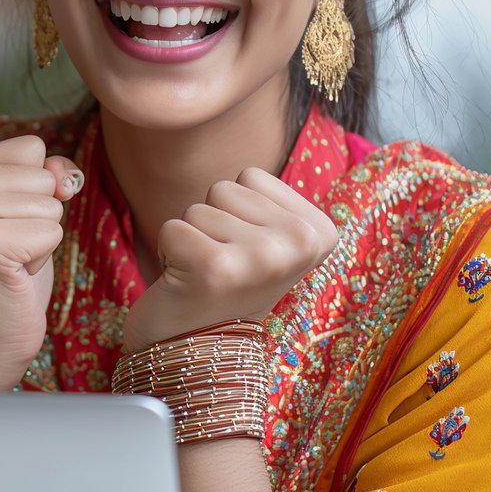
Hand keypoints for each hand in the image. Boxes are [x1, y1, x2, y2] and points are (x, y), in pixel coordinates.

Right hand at [0, 135, 81, 390]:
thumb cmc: (10, 269)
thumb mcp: (28, 208)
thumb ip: (48, 174)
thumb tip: (64, 176)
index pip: (30, 147)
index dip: (33, 189)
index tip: (4, 223)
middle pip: (43, 175)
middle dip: (38, 216)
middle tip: (6, 248)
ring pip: (50, 205)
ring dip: (40, 239)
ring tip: (7, 261)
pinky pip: (52, 232)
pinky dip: (41, 259)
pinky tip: (10, 275)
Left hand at [120, 167, 339, 353]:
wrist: (200, 357)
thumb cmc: (229, 289)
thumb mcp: (269, 242)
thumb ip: (273, 204)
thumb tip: (288, 134)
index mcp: (320, 232)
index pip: (252, 177)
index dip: (236, 212)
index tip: (246, 254)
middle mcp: (299, 244)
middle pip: (223, 189)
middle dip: (211, 225)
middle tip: (223, 268)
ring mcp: (260, 257)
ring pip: (197, 207)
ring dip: (192, 240)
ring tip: (207, 277)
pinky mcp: (216, 268)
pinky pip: (171, 227)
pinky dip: (170, 254)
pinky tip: (187, 284)